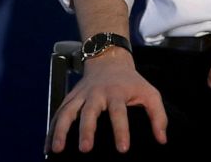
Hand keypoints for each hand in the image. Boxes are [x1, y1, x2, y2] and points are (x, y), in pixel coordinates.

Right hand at [47, 49, 167, 154]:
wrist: (109, 60)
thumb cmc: (131, 83)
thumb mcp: (150, 93)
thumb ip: (158, 116)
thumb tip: (162, 140)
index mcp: (117, 93)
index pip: (119, 112)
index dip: (121, 131)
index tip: (123, 149)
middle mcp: (96, 94)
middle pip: (90, 112)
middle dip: (86, 130)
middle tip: (85, 149)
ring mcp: (81, 96)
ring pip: (68, 112)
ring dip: (61, 130)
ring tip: (57, 150)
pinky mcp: (70, 99)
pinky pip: (58, 115)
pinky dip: (51, 131)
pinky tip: (48, 149)